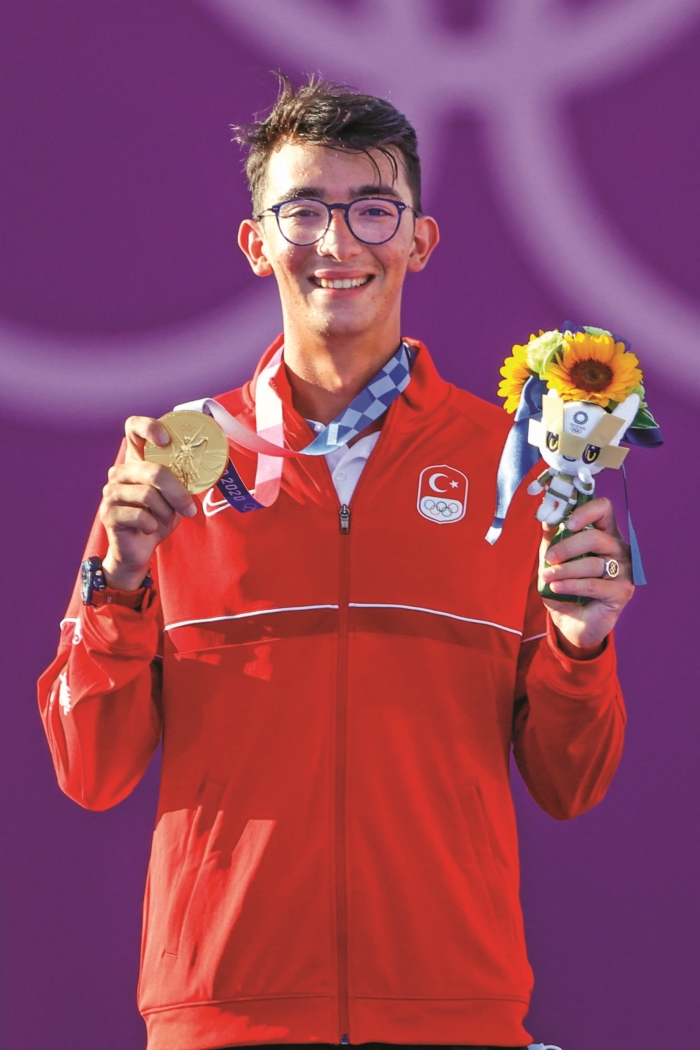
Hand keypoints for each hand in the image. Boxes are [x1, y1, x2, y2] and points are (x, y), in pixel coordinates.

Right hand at [99, 416, 196, 589]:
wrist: (140, 549)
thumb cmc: (159, 517)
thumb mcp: (177, 495)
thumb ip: (185, 479)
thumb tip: (211, 465)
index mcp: (137, 460)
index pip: (134, 427)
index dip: (149, 427)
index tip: (166, 440)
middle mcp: (121, 471)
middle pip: (152, 470)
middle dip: (177, 492)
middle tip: (189, 508)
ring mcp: (111, 491)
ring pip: (148, 495)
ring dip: (166, 512)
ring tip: (166, 519)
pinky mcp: (108, 512)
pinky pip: (139, 516)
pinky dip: (153, 525)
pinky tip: (150, 528)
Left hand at [539, 497, 634, 654]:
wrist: (573, 623)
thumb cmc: (565, 588)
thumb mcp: (553, 562)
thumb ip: (550, 539)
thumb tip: (545, 517)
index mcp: (604, 534)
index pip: (604, 510)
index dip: (586, 512)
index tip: (567, 524)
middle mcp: (618, 549)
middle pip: (597, 537)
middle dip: (567, 547)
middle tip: (549, 558)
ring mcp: (623, 571)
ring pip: (593, 563)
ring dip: (565, 570)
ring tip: (547, 577)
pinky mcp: (622, 591)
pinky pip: (593, 585)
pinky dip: (571, 585)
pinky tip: (556, 588)